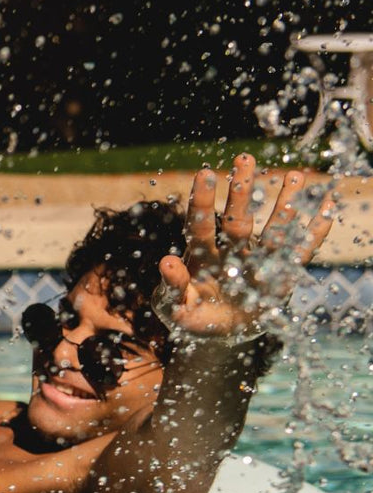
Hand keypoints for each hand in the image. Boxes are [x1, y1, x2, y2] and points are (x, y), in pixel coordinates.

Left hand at [155, 154, 335, 341]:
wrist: (217, 336)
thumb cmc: (191, 317)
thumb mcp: (176, 307)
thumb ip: (173, 286)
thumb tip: (166, 261)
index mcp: (202, 254)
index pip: (200, 223)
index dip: (202, 200)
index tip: (204, 174)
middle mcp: (230, 250)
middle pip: (237, 216)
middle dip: (242, 189)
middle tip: (245, 157)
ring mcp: (256, 260)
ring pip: (271, 228)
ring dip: (283, 204)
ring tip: (295, 177)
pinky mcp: (279, 275)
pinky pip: (298, 252)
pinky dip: (313, 232)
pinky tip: (327, 207)